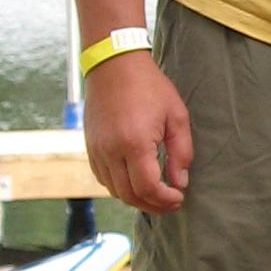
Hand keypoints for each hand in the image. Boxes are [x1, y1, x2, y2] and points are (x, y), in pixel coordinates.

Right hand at [85, 52, 193, 213]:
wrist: (114, 65)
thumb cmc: (150, 87)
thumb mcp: (177, 117)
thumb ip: (181, 153)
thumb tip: (180, 183)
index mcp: (134, 143)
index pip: (147, 188)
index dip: (164, 200)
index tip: (179, 197)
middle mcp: (110, 151)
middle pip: (129, 195)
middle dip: (152, 205)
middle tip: (170, 203)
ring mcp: (96, 150)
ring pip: (114, 190)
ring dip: (136, 198)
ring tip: (156, 195)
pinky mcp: (89, 147)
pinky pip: (102, 178)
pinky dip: (120, 186)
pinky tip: (135, 181)